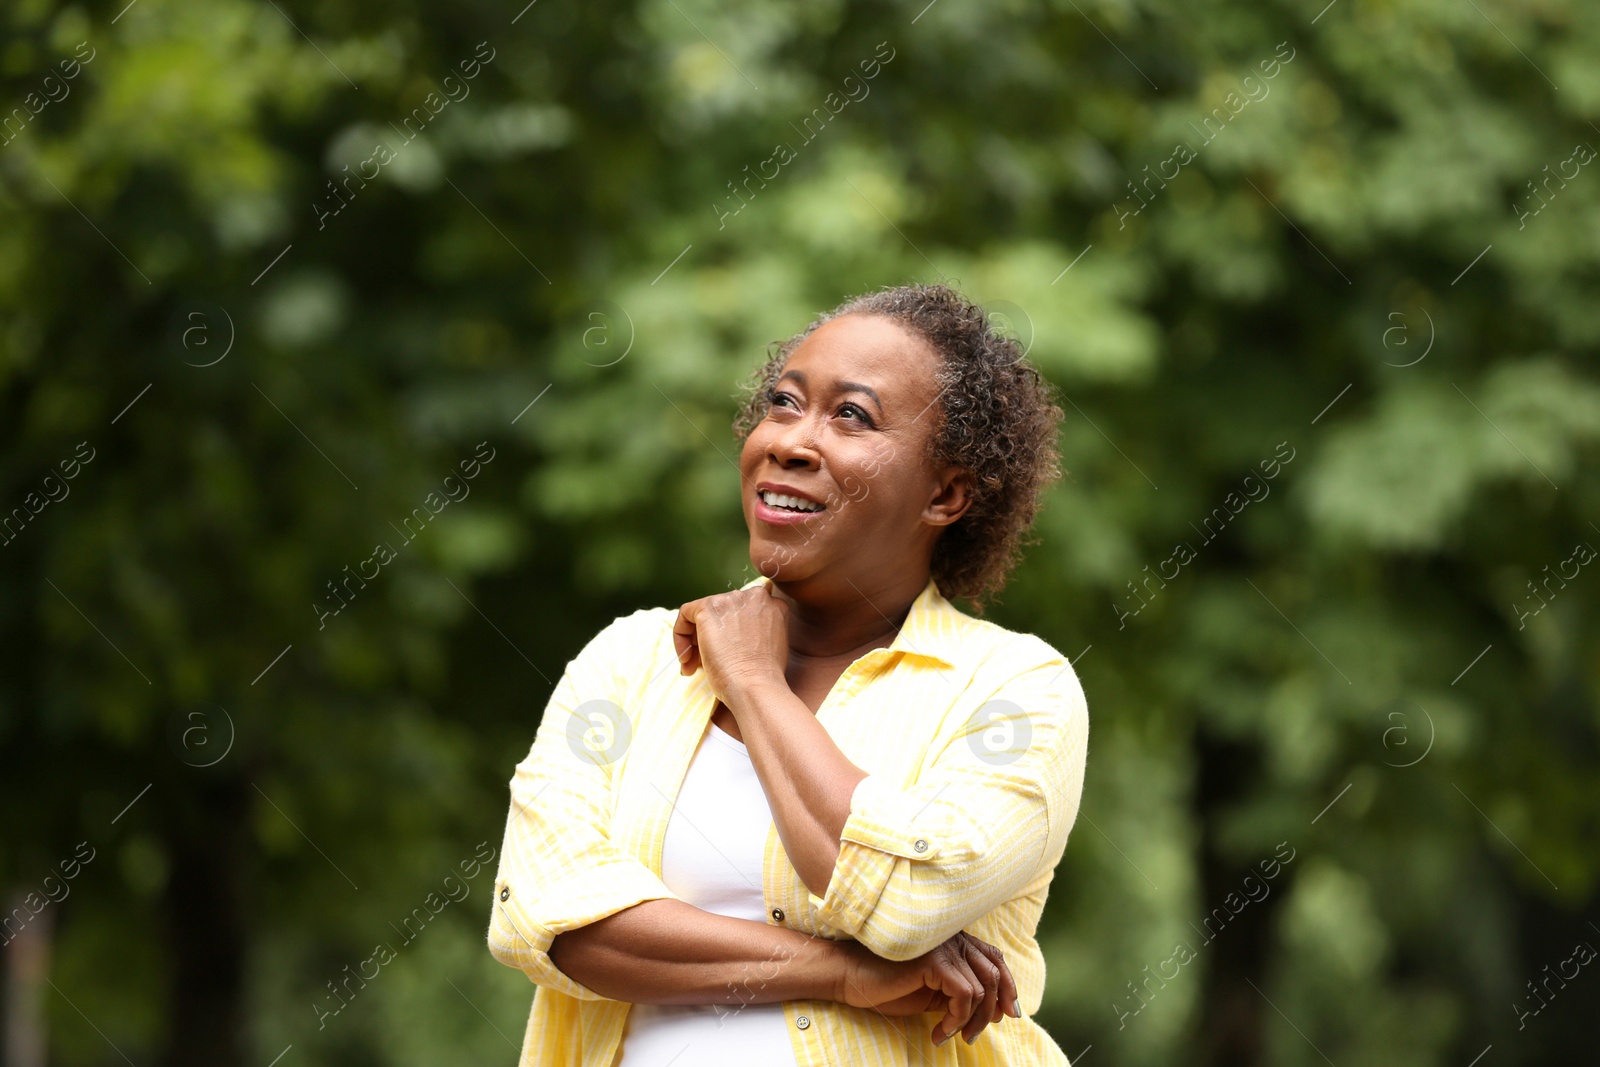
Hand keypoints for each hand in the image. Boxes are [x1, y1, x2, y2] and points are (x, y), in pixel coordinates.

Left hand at [673, 583, 789, 703]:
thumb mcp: (773, 645)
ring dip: (696, 641)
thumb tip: (736, 635)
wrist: (755, 686)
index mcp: (774, 605)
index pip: (745, 611)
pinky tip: (686, 659)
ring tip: (694, 666)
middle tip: (705, 663)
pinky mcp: (709, 608)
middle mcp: (754, 596)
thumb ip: (760, 631)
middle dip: (713, 636)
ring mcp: (732, 600)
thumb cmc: (763, 677)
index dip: (733, 633)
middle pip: (724, 611)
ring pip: (704, 613)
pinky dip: (680, 634)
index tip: (727, 653)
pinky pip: (686, 613)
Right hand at [835, 931, 1019, 1046]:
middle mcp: (953, 938)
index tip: (1007, 1015)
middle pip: (994, 974)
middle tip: (974, 1035)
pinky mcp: (935, 961)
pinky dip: (957, 1019)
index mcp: (954, 940)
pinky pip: (964, 996)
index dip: (1008, 986)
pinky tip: (940, 1031)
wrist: (851, 976)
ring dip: (970, 1021)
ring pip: (981, 990)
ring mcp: (945, 947)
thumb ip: (960, 994)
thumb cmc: (888, 985)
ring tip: (952, 1035)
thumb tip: (995, 1011)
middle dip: (993, 1010)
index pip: (995, 959)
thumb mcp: (933, 992)